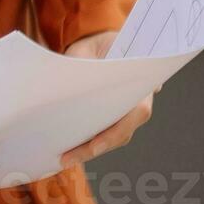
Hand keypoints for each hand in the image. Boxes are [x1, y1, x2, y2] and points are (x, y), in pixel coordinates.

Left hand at [59, 31, 153, 166]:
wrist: (103, 44)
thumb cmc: (96, 44)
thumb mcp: (85, 49)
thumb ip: (78, 64)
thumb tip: (61, 86)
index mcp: (141, 79)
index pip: (137, 111)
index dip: (117, 131)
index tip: (96, 145)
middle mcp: (139, 99)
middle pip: (123, 131)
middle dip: (96, 147)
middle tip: (68, 158)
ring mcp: (128, 110)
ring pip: (115, 137)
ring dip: (90, 150)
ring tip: (64, 159)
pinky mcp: (114, 117)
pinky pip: (105, 134)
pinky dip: (89, 144)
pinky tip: (68, 151)